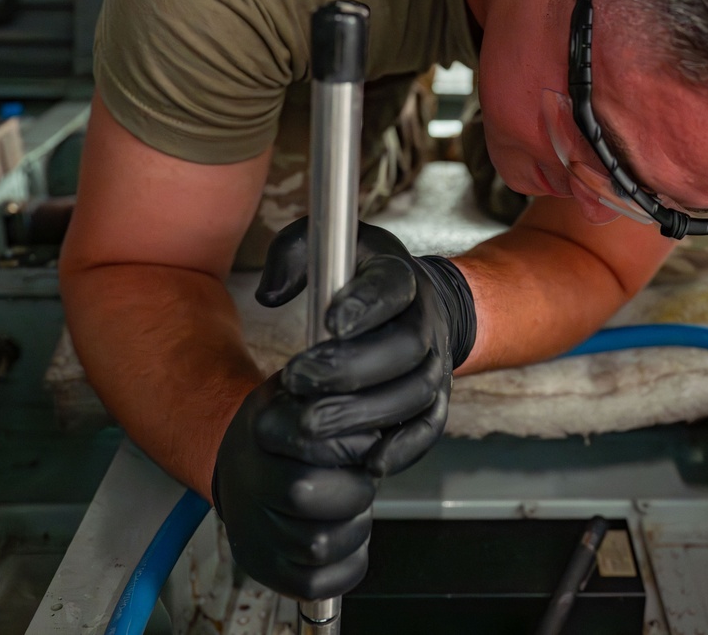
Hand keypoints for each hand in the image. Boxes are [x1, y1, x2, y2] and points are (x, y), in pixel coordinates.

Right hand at [211, 372, 378, 598]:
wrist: (241, 465)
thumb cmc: (286, 427)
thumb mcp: (303, 390)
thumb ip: (336, 390)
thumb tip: (379, 404)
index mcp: (261, 431)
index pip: (310, 441)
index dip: (354, 446)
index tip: (368, 443)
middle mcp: (249, 483)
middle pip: (306, 494)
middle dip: (354, 489)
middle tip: (361, 478)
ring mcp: (254, 531)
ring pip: (318, 544)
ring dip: (353, 527)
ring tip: (350, 505)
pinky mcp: (265, 567)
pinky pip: (316, 583)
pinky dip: (346, 563)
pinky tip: (344, 533)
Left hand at [255, 219, 476, 475]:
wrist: (418, 305)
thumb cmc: (363, 277)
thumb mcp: (330, 248)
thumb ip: (293, 256)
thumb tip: (271, 293)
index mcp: (401, 277)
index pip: (392, 287)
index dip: (366, 305)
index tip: (331, 321)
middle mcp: (425, 322)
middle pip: (404, 349)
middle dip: (351, 369)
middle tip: (297, 378)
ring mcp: (435, 364)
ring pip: (414, 393)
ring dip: (364, 413)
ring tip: (311, 422)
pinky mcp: (436, 400)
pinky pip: (428, 428)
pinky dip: (403, 447)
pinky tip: (369, 460)